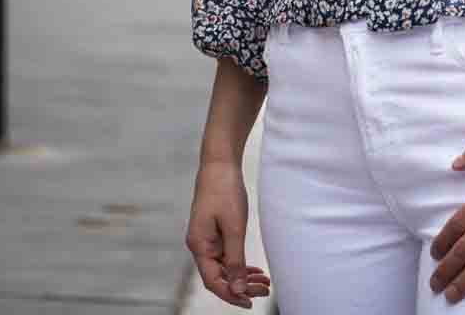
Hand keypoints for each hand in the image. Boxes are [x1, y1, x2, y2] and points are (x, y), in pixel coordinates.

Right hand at [186, 159, 270, 305]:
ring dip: (242, 276)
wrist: (220, 162)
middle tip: (264, 291)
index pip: (213, 282)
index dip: (231, 295)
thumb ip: (235, 259)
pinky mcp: (213, 232)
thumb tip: (237, 289)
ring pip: (224, 267)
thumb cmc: (225, 190)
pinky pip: (226, 255)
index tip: (250, 302)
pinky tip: (254, 269)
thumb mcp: (234, 227)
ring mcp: (206, 239)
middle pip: (219, 276)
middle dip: (241, 286)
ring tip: (264, 282)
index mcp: (199, 246)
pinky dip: (240, 263)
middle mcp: (200, 245)